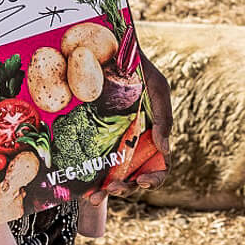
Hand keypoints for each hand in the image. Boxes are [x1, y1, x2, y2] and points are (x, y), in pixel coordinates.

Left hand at [98, 52, 172, 198]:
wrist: (111, 49)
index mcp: (152, 138)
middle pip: (132, 178)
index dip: (153, 179)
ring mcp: (110, 143)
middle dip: (124, 188)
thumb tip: (165, 150)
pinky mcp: (90, 137)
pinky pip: (88, 162)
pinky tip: (79, 188)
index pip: (157, 168)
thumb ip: (165, 118)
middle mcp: (132, 145)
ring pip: (110, 176)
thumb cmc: (141, 70)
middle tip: (113, 188)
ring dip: (105, 191)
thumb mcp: (159, 90)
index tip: (143, 180)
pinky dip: (85, 179)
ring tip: (95, 195)